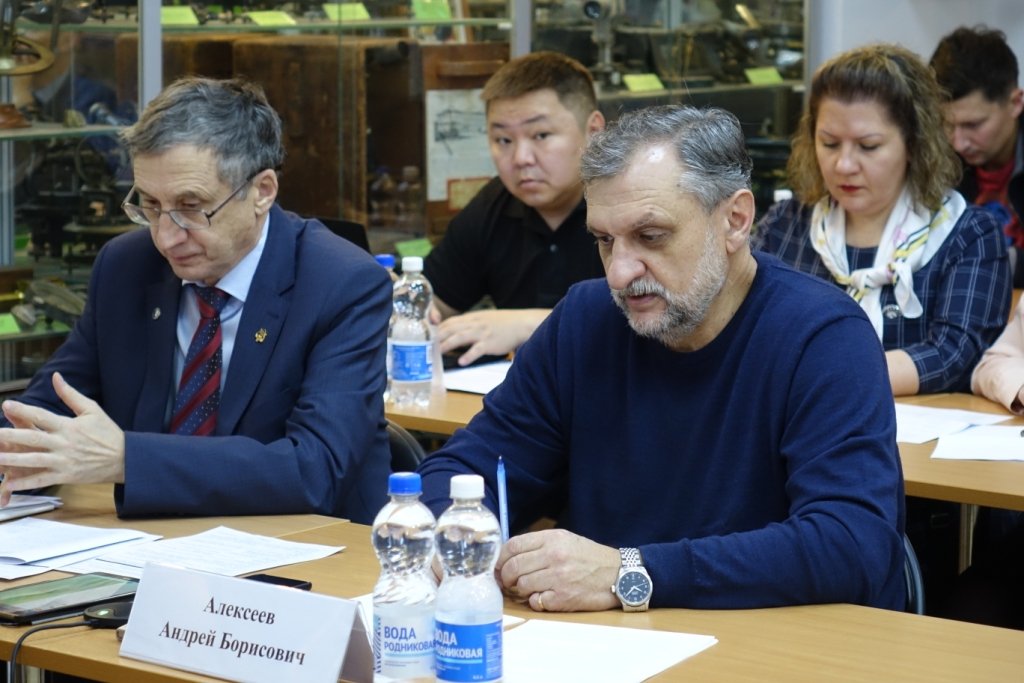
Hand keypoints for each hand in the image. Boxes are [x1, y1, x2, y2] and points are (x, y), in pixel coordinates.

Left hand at [0, 372, 124, 505]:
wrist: (125, 458)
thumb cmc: (107, 433)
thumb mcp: (92, 409)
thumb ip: (70, 394)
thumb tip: (55, 376)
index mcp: (69, 426)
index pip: (42, 416)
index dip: (23, 410)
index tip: (6, 405)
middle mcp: (64, 443)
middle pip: (32, 438)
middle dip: (9, 436)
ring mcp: (64, 461)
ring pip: (33, 460)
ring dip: (12, 460)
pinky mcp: (66, 476)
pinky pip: (42, 480)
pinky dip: (26, 483)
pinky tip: (9, 483)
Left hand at [436, 309, 548, 365]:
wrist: (521, 324)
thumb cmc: (502, 324)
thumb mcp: (483, 319)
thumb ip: (469, 325)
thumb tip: (454, 334)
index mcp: (472, 318)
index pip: (449, 322)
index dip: (437, 329)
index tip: (427, 336)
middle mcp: (474, 324)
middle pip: (451, 328)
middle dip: (437, 337)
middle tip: (425, 346)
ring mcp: (482, 333)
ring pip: (460, 337)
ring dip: (447, 345)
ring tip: (437, 353)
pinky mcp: (490, 343)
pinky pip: (477, 349)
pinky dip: (469, 356)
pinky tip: (461, 362)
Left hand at [495, 528, 620, 611]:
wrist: (618, 574)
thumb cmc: (589, 557)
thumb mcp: (565, 540)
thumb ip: (538, 544)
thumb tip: (508, 556)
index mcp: (552, 539)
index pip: (513, 546)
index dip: (500, 558)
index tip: (498, 565)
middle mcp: (554, 556)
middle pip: (513, 567)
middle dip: (505, 577)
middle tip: (507, 582)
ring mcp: (558, 578)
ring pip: (522, 585)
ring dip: (521, 590)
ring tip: (528, 589)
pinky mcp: (563, 598)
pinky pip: (536, 602)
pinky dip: (536, 601)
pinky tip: (543, 597)